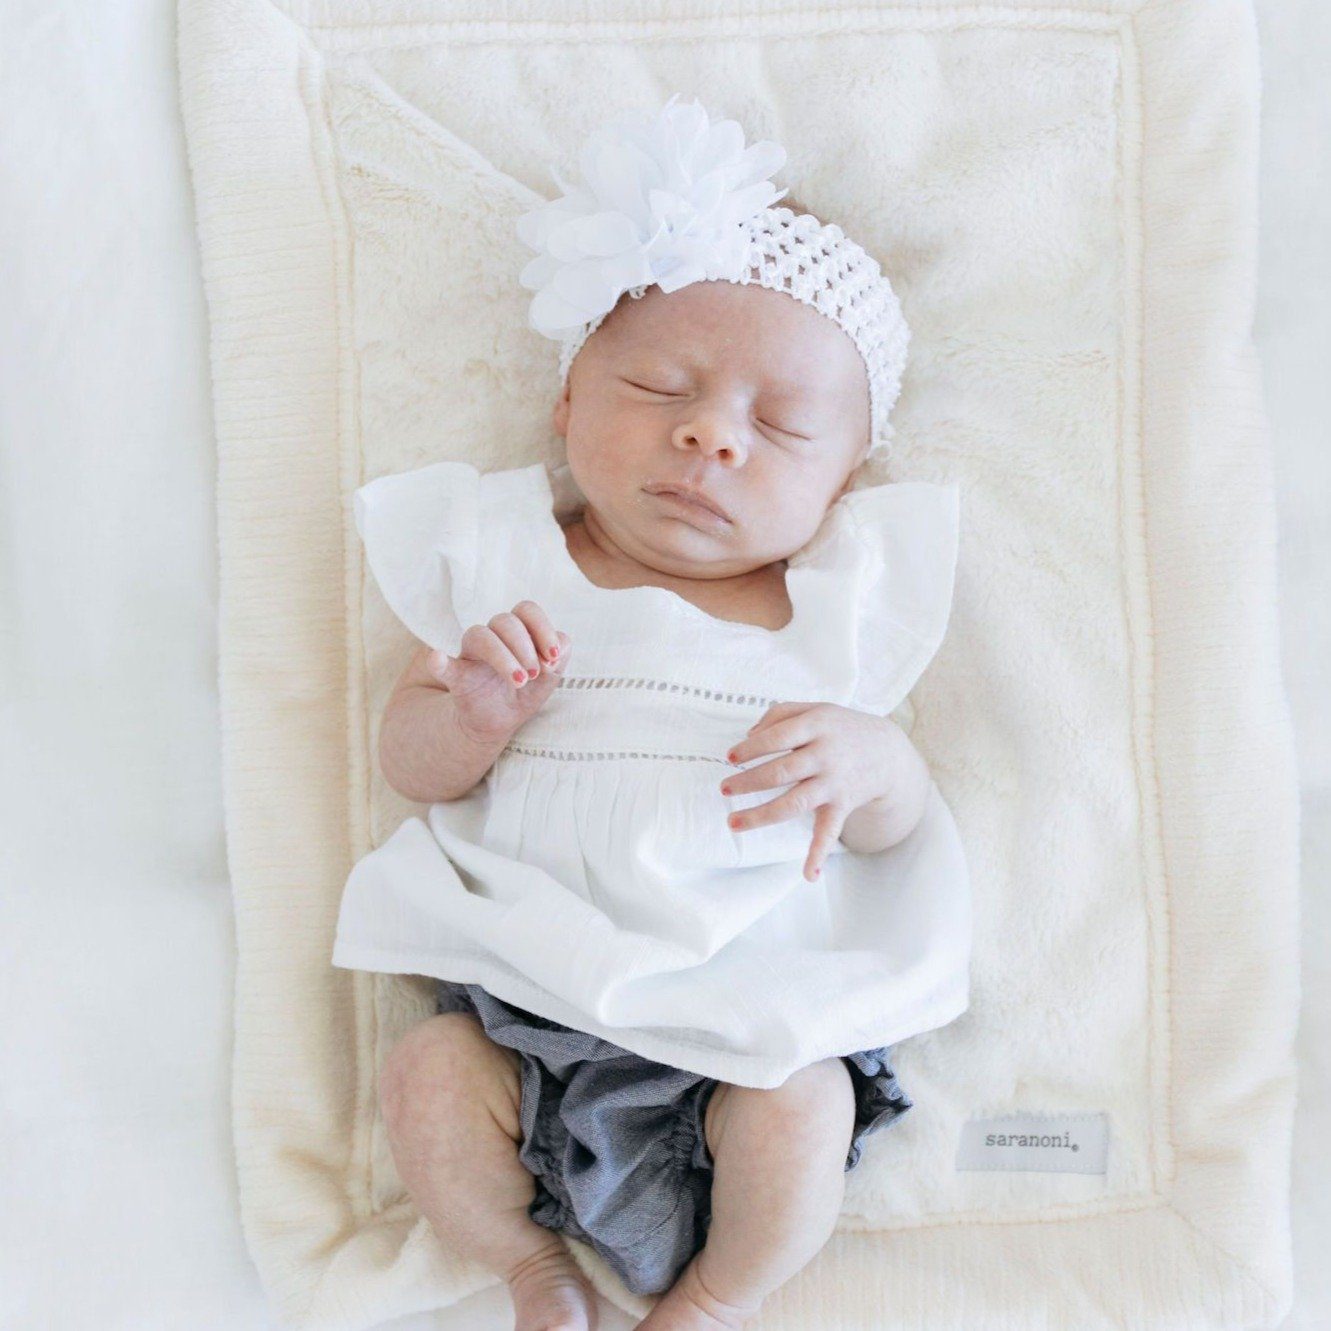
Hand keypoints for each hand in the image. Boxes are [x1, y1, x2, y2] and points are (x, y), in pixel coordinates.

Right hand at [429, 600, 570, 743]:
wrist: (498, 722)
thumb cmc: (524, 693)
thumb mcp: (549, 679)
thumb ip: (557, 660)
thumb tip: (559, 646)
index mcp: (517, 632)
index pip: (526, 611)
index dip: (542, 628)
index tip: (553, 656)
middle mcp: (493, 637)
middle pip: (505, 621)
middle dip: (524, 647)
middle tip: (533, 674)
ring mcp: (471, 654)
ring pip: (480, 635)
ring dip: (503, 657)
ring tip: (519, 681)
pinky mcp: (455, 676)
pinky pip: (442, 664)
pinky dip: (439, 661)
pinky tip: (437, 658)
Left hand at [719, 702, 926, 882]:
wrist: (887, 752)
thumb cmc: (839, 729)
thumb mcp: (815, 709)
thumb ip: (779, 715)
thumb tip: (748, 736)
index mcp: (816, 726)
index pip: (777, 737)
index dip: (751, 748)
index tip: (730, 757)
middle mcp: (825, 756)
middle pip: (781, 771)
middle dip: (748, 782)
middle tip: (723, 788)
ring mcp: (834, 783)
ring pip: (794, 803)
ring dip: (761, 816)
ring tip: (733, 823)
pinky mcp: (842, 805)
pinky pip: (829, 831)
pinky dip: (819, 854)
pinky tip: (809, 874)